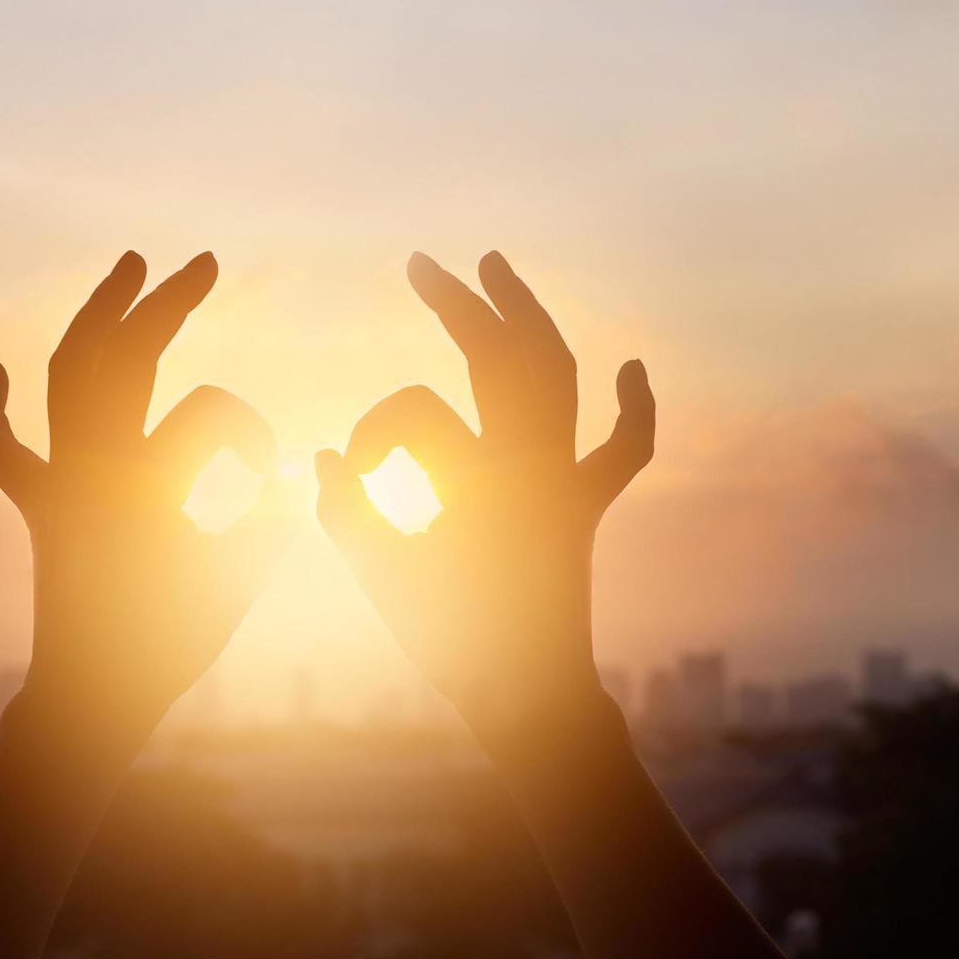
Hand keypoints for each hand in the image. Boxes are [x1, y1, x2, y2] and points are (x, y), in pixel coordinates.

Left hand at [0, 251, 282, 727]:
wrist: (90, 695)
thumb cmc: (169, 646)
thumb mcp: (238, 577)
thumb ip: (268, 516)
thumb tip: (292, 473)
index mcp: (150, 482)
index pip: (213, 411)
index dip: (250, 433)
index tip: (263, 477)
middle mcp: (95, 464)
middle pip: (127, 353)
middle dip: (167, 300)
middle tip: (203, 262)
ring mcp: (58, 478)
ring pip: (66, 372)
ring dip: (96, 314)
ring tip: (127, 266)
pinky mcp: (37, 504)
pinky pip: (2, 449)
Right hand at [316, 251, 653, 734]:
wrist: (531, 694)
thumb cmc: (450, 643)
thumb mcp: (379, 576)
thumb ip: (344, 510)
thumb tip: (325, 455)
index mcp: (474, 476)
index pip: (410, 410)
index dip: (371, 438)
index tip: (353, 481)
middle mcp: (529, 460)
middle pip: (499, 351)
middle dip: (459, 301)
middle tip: (422, 264)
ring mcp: (566, 477)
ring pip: (558, 371)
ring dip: (528, 313)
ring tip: (495, 266)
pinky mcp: (587, 505)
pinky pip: (625, 448)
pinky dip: (633, 406)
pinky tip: (631, 366)